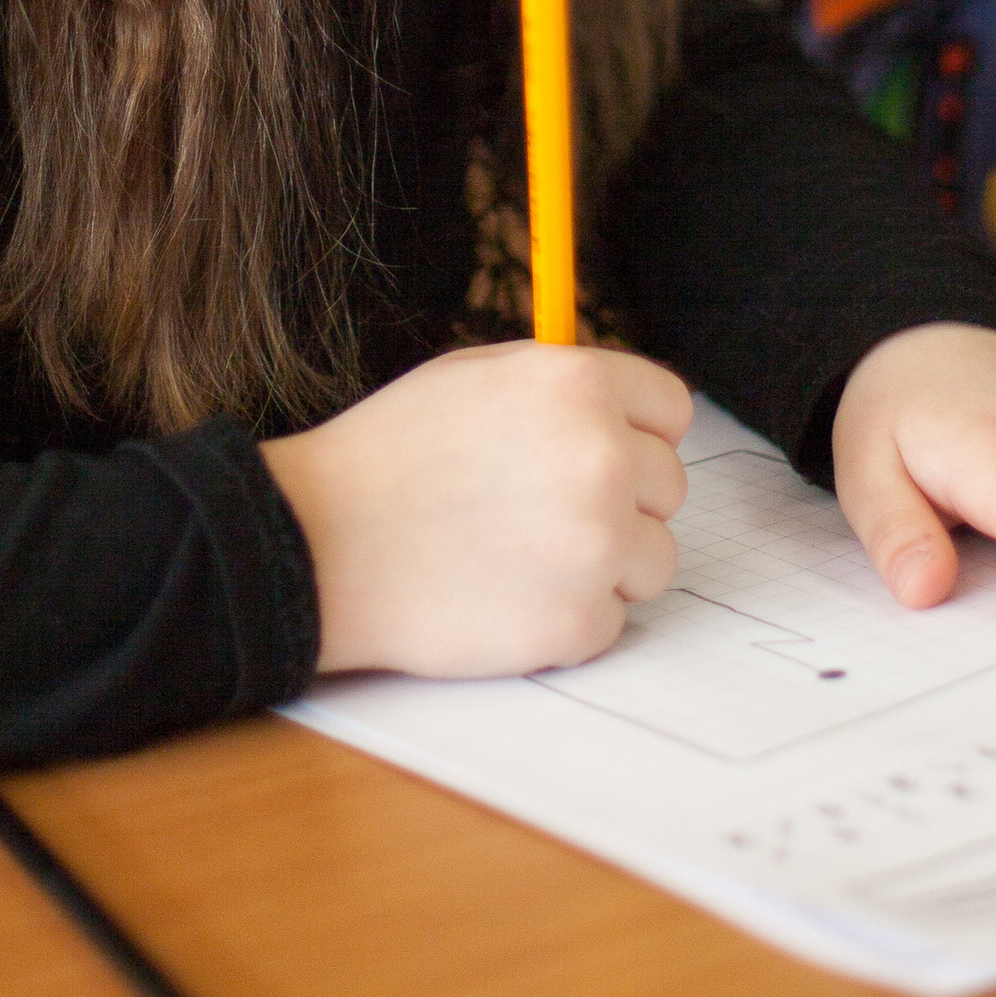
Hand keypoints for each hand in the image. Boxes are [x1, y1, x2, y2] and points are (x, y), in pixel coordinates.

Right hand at [261, 342, 690, 677]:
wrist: (323, 543)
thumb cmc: (392, 455)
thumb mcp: (477, 375)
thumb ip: (563, 385)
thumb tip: (626, 411)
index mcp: (580, 385)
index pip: (672, 410)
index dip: (637, 434)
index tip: (606, 455)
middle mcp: (603, 458)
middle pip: (668, 488)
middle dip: (620, 501)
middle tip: (542, 513)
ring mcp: (596, 545)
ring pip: (652, 559)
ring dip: (604, 564)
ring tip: (523, 556)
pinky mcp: (577, 621)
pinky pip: (610, 621)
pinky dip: (567, 617)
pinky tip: (505, 596)